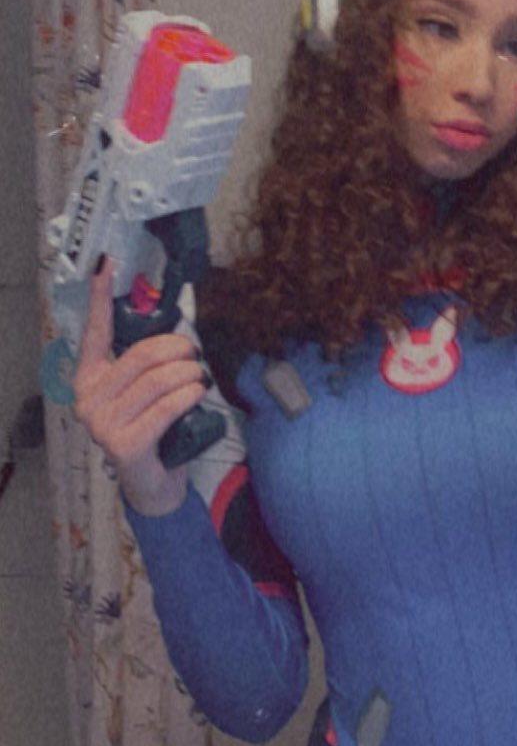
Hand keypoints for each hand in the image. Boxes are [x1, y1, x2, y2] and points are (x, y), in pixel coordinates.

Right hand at [73, 258, 207, 514]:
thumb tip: (176, 330)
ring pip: (158, 380)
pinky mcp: (125, 444)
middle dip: (177, 349)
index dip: (100, 297)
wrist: (153, 482)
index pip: (95, 331)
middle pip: (142, 355)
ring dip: (189, 374)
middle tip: (194, 354)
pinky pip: (167, 406)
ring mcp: (103, 424)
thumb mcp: (145, 390)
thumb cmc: (153, 427)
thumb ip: (148, 363)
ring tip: (199, 378)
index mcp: (89, 378)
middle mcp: (88, 400)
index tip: (106, 264)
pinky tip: (197, 393)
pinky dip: (189, 395)